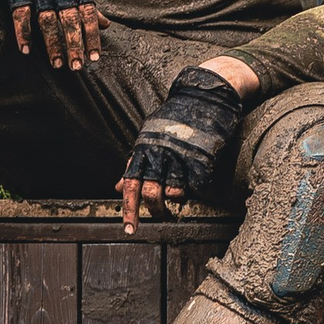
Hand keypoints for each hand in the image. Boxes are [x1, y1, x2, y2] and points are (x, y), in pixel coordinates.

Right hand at [0, 0, 100, 69]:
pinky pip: (20, 11)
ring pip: (47, 18)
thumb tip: (104, 24)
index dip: (92, 35)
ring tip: (58, 64)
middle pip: (69, 17)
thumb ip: (84, 1)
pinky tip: (26, 49)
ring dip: (52, 43)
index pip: (87, 11)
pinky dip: (23, 31)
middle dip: (75, 44)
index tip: (95, 57)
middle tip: (78, 66)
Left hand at [119, 64, 250, 230]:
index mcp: (143, 149)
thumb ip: (135, 162)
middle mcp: (159, 153)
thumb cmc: (176, 118)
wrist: (205, 94)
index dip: (129, 209)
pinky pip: (199, 185)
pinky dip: (201, 189)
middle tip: (161, 215)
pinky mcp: (202, 156)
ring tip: (182, 191)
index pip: (131, 184)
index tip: (130, 229)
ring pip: (175, 193)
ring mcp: (181, 155)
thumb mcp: (149, 137)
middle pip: (151, 194)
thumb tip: (118, 186)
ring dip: (178, 199)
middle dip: (155, 210)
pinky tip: (201, 182)